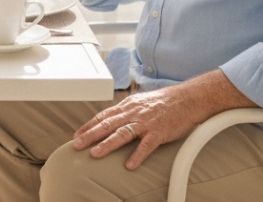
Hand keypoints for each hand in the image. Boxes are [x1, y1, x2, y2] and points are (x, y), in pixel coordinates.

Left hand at [71, 87, 198, 169]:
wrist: (186, 99)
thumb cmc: (162, 102)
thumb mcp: (138, 103)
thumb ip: (124, 112)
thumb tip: (108, 120)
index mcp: (127, 106)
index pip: (103, 116)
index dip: (88, 126)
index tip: (77, 135)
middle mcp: (133, 113)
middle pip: (108, 124)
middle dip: (90, 135)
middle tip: (77, 145)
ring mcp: (146, 123)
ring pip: (123, 133)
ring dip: (108, 144)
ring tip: (96, 154)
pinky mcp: (159, 132)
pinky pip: (147, 145)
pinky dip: (138, 155)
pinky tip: (130, 164)